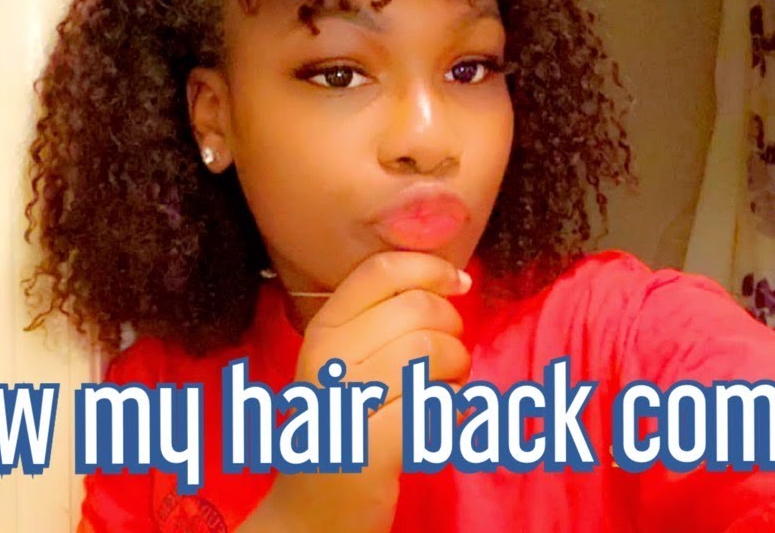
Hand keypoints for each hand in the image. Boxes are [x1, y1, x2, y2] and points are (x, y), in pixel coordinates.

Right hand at [240, 252, 472, 532]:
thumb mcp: (350, 360)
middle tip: (450, 358)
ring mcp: (346, 400)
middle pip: (418, 308)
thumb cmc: (348, 424)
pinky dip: (454, 409)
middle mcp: (328, 357)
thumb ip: (388, 317)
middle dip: (452, 329)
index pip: (380, 270)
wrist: (316, 507)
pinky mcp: (372, 444)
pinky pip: (438, 402)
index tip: (458, 283)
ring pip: (432, 351)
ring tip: (447, 388)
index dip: (430, 268)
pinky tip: (441, 420)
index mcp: (323, 328)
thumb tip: (454, 279)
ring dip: (457, 370)